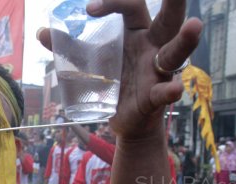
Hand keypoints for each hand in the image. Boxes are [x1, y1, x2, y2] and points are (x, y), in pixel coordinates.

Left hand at [38, 0, 201, 139]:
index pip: (131, 7)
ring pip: (176, 52)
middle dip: (175, 2)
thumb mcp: (90, 63)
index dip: (113, 2)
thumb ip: (70, 48)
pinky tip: (174, 90)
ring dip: (185, 40)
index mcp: (137, 32)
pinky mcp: (157, 95)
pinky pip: (166, 92)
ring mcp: (158, 70)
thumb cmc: (112, 81)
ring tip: (193, 26)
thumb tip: (42, 32)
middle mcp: (153, 46)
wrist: (121, 119)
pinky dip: (170, 91)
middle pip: (168, 20)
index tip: (88, 9)